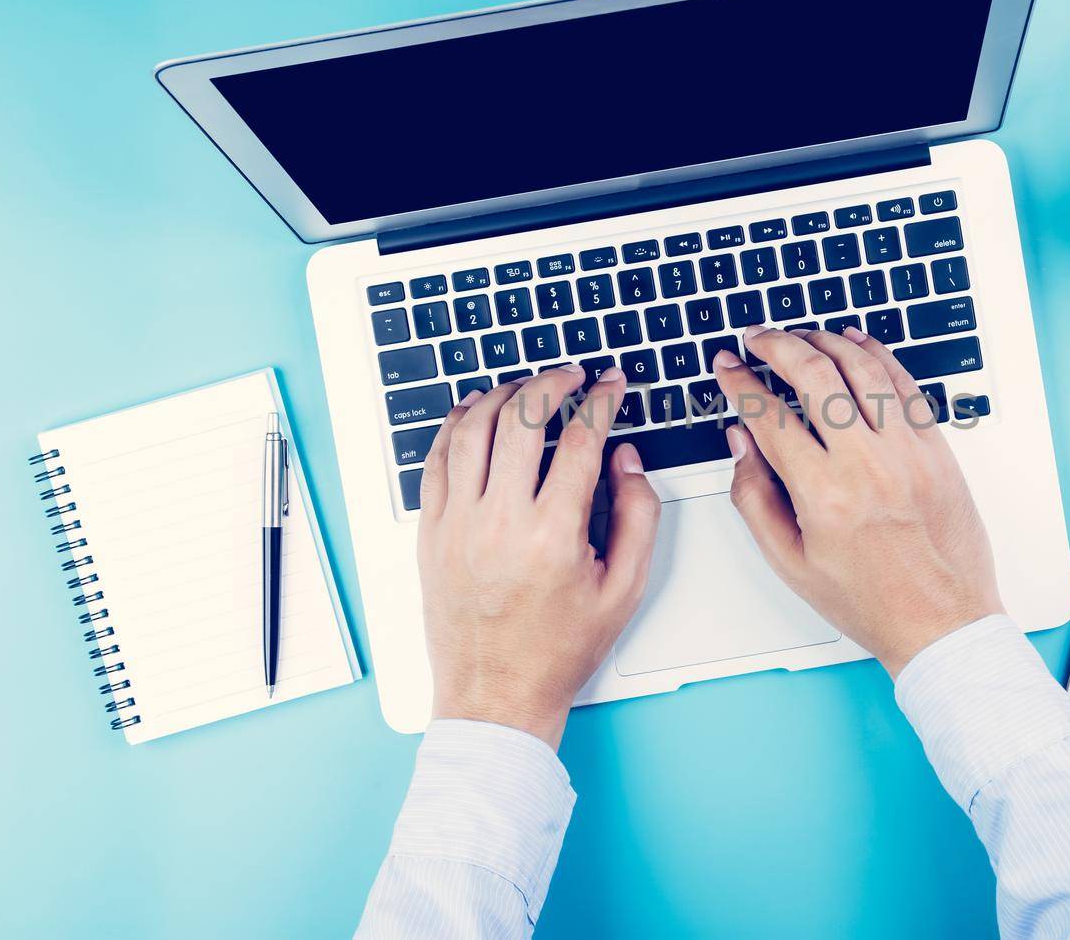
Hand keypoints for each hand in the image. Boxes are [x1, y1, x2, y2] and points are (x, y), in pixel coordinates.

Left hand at [415, 365, 659, 748]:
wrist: (496, 696)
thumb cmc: (559, 650)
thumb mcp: (624, 590)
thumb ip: (638, 516)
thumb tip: (627, 459)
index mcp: (553, 534)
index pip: (582, 440)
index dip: (603, 400)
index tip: (612, 385)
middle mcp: (500, 522)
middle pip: (523, 419)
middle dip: (553, 382)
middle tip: (571, 374)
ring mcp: (458, 525)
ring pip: (473, 429)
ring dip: (502, 395)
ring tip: (526, 386)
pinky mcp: (431, 533)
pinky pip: (435, 460)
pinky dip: (455, 426)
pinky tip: (474, 412)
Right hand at [712, 326, 1000, 675]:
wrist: (940, 620)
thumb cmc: (868, 599)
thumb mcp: (790, 562)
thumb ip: (754, 497)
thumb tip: (740, 441)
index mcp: (823, 494)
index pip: (769, 416)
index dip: (740, 382)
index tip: (727, 366)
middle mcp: (867, 464)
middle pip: (815, 375)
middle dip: (778, 345)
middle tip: (758, 337)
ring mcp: (908, 451)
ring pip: (863, 369)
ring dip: (826, 341)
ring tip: (803, 335)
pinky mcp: (937, 449)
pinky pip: (906, 385)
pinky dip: (878, 356)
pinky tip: (858, 343)